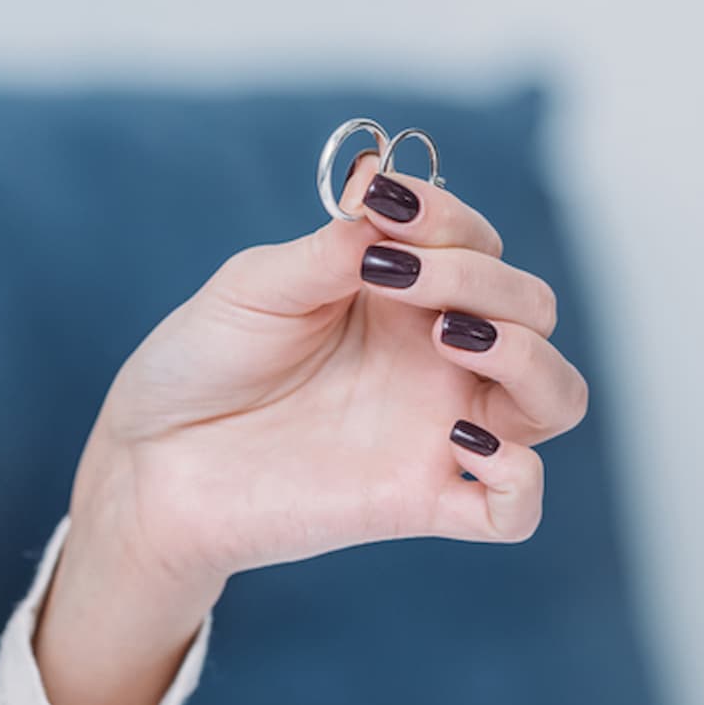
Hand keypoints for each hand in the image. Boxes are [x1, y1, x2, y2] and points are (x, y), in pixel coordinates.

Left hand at [68, 150, 590, 608]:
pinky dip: (518, 478)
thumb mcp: (254, 287)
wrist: (149, 457)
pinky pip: (513, 509)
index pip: (477, 243)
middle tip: (396, 277)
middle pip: (531, 308)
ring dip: (529, 358)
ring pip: (553, 398)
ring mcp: (433, 430)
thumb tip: (382, 195)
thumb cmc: (201, 363)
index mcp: (401, 294)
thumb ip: (328, 249)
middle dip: (482, 280)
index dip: (449, 219)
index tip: (385, 208)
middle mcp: (433, 357)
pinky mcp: (415, 502)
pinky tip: (464, 444)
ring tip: (453, 338)